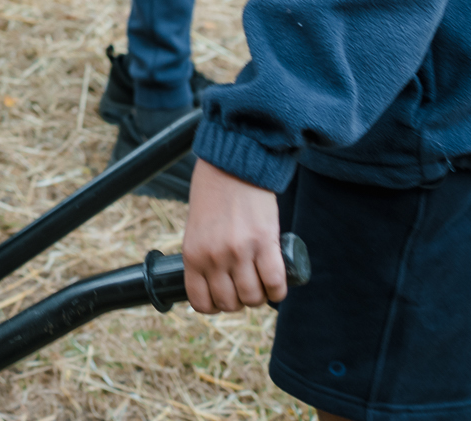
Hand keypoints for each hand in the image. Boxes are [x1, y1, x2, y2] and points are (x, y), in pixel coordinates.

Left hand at [182, 158, 287, 312]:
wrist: (232, 165)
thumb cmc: (213, 194)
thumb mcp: (197, 229)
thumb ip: (204, 254)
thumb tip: (219, 281)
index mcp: (193, 255)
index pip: (201, 302)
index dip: (216, 306)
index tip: (225, 298)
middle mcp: (214, 258)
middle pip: (230, 303)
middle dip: (240, 302)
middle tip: (247, 288)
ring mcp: (239, 252)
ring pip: (253, 297)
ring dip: (260, 297)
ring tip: (262, 285)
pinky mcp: (264, 243)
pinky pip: (274, 282)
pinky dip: (278, 291)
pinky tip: (277, 286)